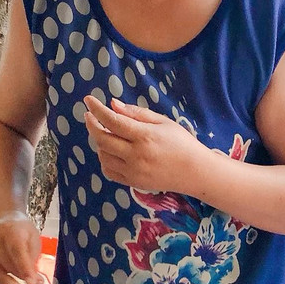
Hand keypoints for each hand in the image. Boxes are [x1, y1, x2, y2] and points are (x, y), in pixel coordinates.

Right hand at [0, 213, 42, 283]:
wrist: (3, 221)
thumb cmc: (21, 232)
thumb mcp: (32, 238)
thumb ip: (33, 258)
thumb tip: (35, 282)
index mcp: (9, 232)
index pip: (16, 252)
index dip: (25, 268)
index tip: (33, 283)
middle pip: (5, 266)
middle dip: (21, 281)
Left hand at [83, 96, 208, 191]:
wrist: (195, 172)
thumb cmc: (181, 143)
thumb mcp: (163, 122)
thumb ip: (136, 113)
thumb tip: (113, 104)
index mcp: (145, 136)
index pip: (113, 121)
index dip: (97, 109)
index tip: (89, 100)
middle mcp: (136, 155)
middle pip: (102, 139)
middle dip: (92, 125)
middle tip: (90, 116)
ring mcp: (133, 171)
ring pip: (103, 155)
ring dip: (99, 142)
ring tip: (105, 133)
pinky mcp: (133, 182)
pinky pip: (109, 171)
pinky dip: (105, 159)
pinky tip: (110, 151)